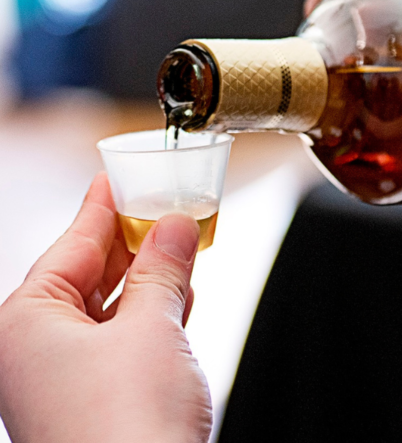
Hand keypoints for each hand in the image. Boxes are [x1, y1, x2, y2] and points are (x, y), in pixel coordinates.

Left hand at [0, 173, 211, 442]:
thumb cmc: (126, 427)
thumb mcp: (151, 327)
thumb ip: (163, 269)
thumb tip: (175, 227)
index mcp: (27, 325)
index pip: (70, 246)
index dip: (99, 208)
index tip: (115, 179)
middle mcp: (39, 350)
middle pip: (90, 274)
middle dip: (131, 241)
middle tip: (159, 205)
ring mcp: (70, 376)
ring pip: (113, 305)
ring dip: (150, 274)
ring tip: (178, 240)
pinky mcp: (102, 395)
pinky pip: (127, 335)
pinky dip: (154, 309)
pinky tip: (179, 290)